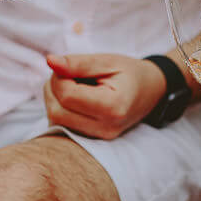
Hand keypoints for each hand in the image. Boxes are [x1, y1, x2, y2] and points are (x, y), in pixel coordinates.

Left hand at [43, 54, 166, 139]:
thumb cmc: (129, 72)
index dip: (59, 77)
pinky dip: (60, 108)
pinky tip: (73, 96)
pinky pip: (62, 126)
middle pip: (57, 112)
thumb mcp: (106, 61)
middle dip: (52, 89)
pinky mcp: (92, 140)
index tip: (69, 66)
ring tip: (71, 83)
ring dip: (54, 98)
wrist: (150, 90)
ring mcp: (99, 137)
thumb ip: (77, 63)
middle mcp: (106, 128)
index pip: (67, 96)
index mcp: (113, 107)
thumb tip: (50, 61)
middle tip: (66, 73)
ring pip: (56, 121)